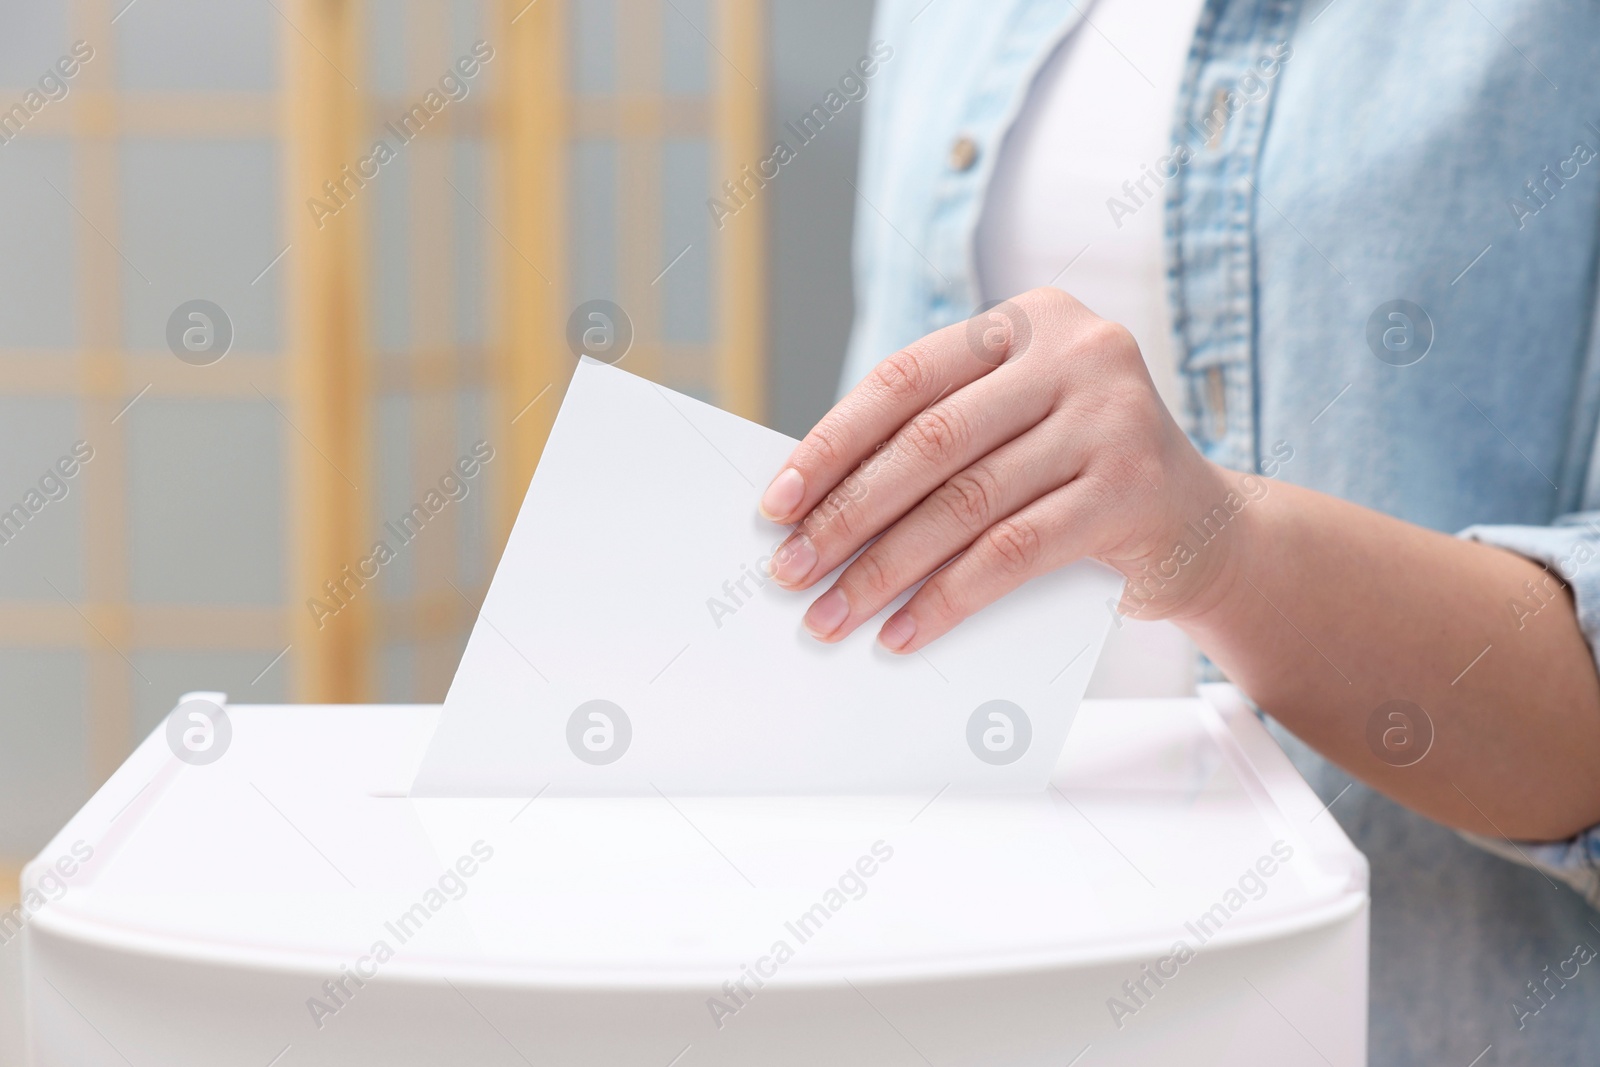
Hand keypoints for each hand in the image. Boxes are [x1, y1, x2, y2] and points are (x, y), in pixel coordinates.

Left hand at [757, 287, 1248, 653]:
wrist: (1206, 530)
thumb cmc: (1079, 478)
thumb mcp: (1014, 432)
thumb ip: (940, 443)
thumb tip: (812, 506)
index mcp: (1029, 321)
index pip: (904, 380)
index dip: (831, 445)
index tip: (776, 504)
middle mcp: (1077, 353)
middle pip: (929, 442)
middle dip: (847, 515)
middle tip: (792, 571)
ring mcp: (1112, 417)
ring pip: (966, 502)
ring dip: (885, 569)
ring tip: (835, 614)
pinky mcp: (1134, 489)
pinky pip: (1014, 553)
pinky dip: (949, 598)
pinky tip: (906, 631)